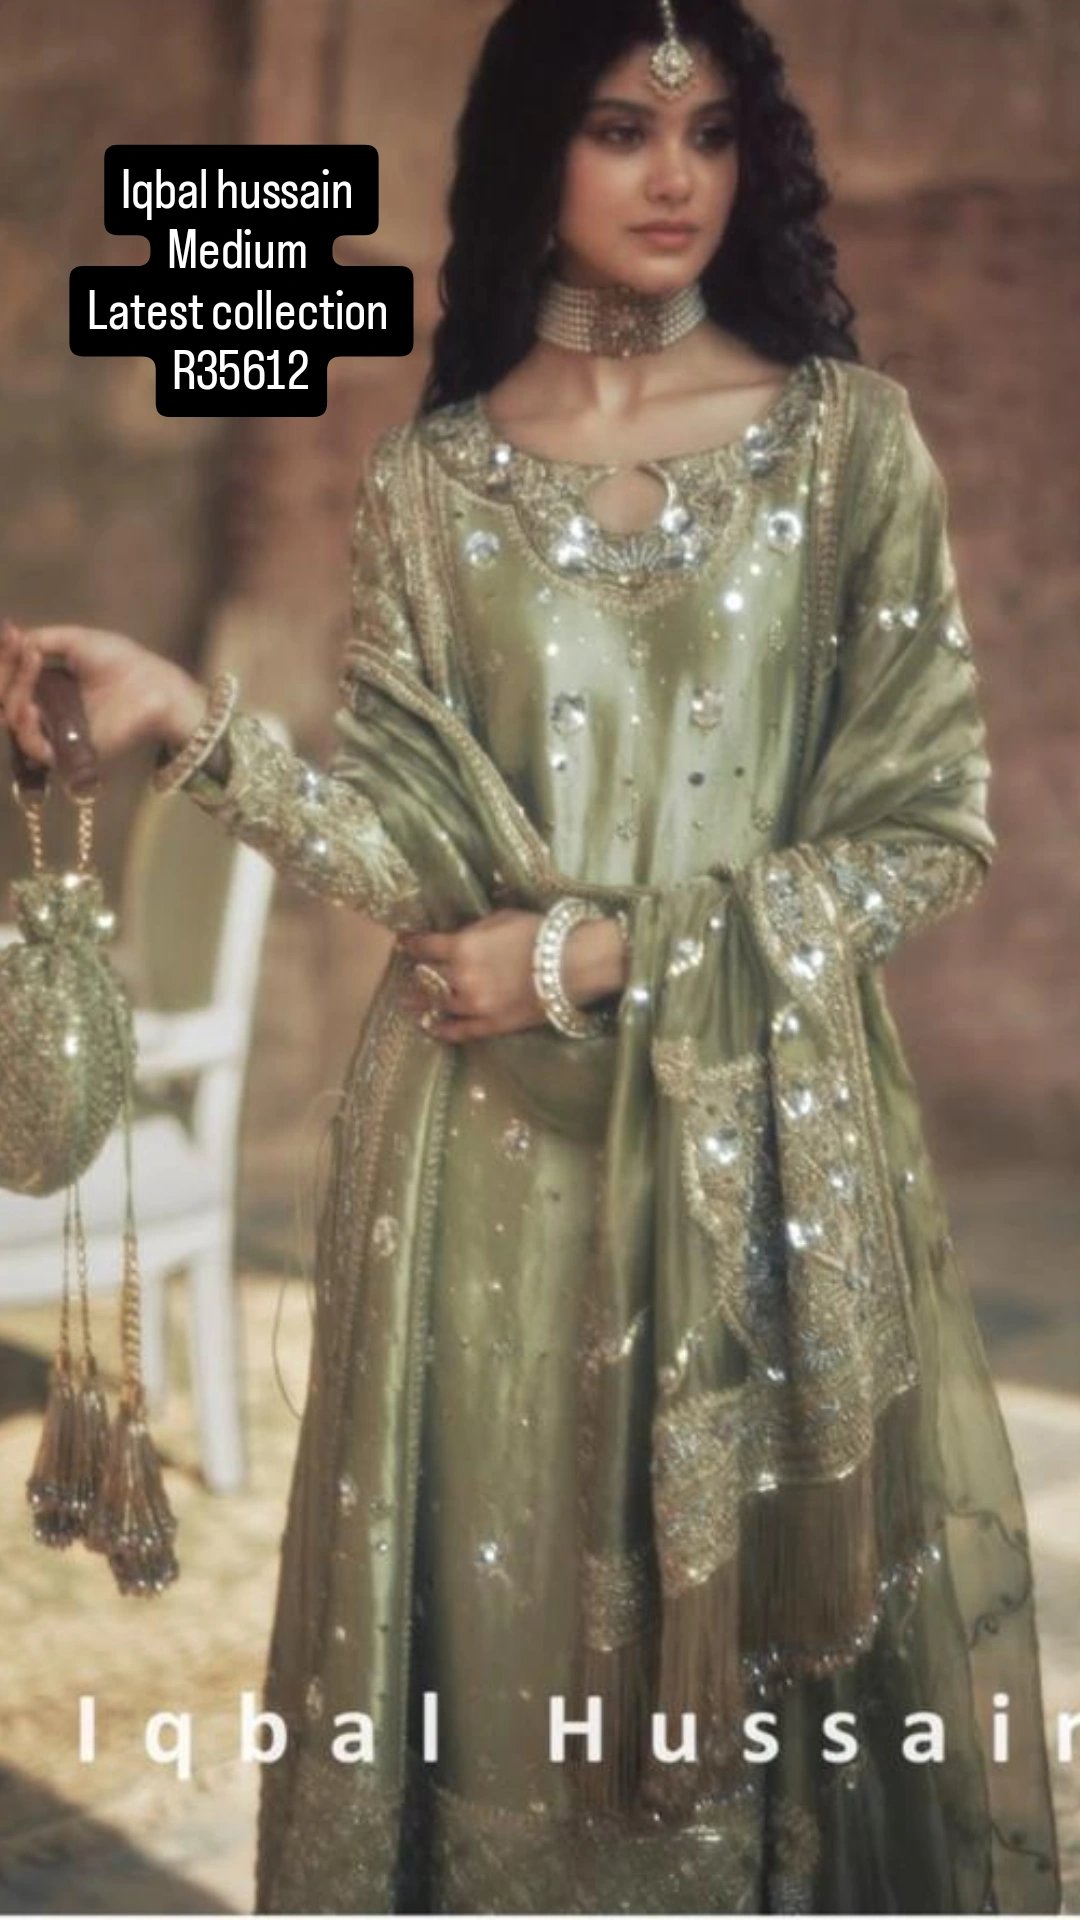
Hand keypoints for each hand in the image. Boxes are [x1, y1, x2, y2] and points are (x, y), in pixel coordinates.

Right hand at [0, 618, 204, 769]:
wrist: (151, 685)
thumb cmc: (120, 662)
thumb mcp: (76, 640)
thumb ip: (41, 639)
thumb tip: (10, 635)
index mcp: (46, 684)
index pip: (11, 676)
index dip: (5, 658)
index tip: (10, 634)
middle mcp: (45, 709)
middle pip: (6, 698)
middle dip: (5, 673)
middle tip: (19, 650)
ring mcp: (54, 732)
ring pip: (14, 720)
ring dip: (14, 692)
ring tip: (30, 666)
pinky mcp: (67, 753)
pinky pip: (34, 747)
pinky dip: (25, 725)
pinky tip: (30, 706)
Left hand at [395, 908, 627, 1043]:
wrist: (573, 963)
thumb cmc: (541, 932)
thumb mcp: (501, 918)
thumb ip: (475, 929)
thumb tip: (460, 935)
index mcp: (462, 946)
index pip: (424, 946)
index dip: (411, 943)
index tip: (404, 942)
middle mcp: (461, 977)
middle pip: (426, 977)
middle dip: (415, 973)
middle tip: (407, 972)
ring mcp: (474, 1005)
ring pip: (437, 1005)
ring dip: (421, 1001)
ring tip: (409, 1001)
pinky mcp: (491, 1025)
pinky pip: (459, 1031)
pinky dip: (442, 1029)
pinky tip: (432, 1027)